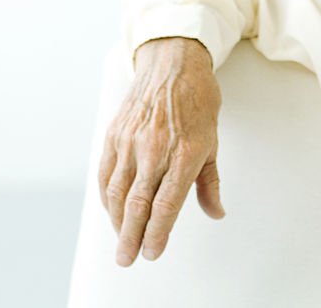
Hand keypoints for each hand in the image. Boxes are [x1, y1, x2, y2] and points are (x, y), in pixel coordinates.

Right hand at [98, 36, 224, 265]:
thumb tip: (215, 212)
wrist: (173, 63)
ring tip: (120, 239)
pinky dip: (106, 196)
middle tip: (127, 258)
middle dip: (131, 237)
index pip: (166, 204)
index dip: (158, 233)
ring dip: (117, 221)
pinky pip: (105, 172)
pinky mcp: (115, 134)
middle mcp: (154, 149)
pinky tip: (112, 210)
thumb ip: (209, 182)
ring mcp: (131, 141)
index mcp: (184, 153)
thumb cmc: (197, 100)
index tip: (152, 252)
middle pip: (137, 204)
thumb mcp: (213, 141)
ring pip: (117, 192)